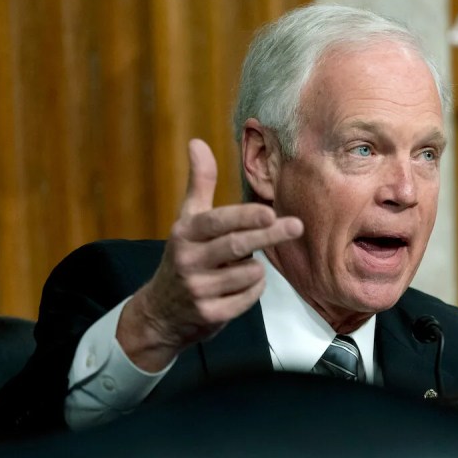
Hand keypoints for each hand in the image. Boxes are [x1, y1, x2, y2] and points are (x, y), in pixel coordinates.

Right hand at [117, 139, 302, 370]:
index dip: (244, 217)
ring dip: (255, 269)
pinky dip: (252, 290)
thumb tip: (197, 142)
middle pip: (237, 246)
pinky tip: (240, 287)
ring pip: (248, 273)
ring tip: (241, 268)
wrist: (161, 313)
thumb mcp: (187, 220)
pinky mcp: (210, 314)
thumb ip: (199, 183)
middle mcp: (188, 260)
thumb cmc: (184, 257)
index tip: (269, 213)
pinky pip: (248, 297)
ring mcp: (198, 289)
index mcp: (185, 233)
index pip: (217, 222)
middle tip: (296, 226)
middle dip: (269, 235)